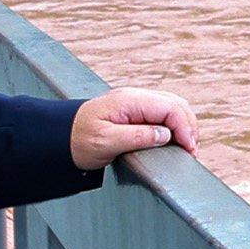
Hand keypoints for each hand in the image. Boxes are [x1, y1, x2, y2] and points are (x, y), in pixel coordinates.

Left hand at [73, 87, 198, 169]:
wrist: (57, 138)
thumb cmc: (77, 141)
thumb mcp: (106, 142)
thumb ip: (137, 136)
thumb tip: (165, 135)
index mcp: (130, 101)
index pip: (170, 108)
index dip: (185, 128)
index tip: (189, 149)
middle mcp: (135, 97)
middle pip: (176, 104)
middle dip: (189, 126)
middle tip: (192, 151)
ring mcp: (135, 103)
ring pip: (172, 107)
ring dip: (183, 125)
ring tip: (187, 147)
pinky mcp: (134, 112)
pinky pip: (162, 114)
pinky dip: (174, 126)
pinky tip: (174, 141)